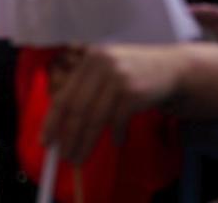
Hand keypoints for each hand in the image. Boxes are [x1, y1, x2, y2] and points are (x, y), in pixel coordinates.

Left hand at [41, 44, 186, 162]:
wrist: (171, 67)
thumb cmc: (133, 74)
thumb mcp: (107, 72)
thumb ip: (86, 90)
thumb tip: (61, 127)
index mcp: (89, 60)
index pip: (64, 94)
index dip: (52, 120)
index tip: (46, 141)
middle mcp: (101, 64)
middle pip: (77, 109)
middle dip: (69, 137)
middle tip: (65, 156)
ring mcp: (118, 76)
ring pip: (95, 118)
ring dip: (87, 142)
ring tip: (81, 157)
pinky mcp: (134, 90)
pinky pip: (118, 120)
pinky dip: (116, 134)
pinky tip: (116, 141)